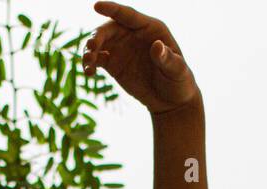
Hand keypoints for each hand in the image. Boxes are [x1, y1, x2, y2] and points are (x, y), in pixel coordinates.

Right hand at [83, 3, 197, 114]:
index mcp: (150, 29)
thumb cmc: (179, 82)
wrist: (170, 101)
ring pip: (100, 42)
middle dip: (98, 36)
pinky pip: (97, 59)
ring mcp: (122, 48)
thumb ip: (168, 59)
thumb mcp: (178, 71)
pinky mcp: (113, 64)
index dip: (112, 9)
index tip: (97, 6)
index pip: (129, 15)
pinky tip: (89, 73)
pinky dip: (90, 64)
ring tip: (88, 63)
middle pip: (110, 29)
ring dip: (89, 50)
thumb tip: (157, 46)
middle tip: (92, 48)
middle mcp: (133, 34)